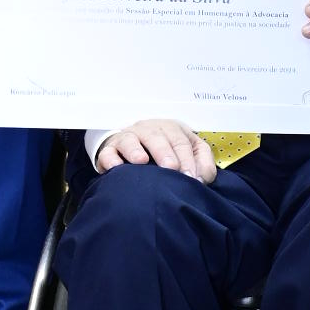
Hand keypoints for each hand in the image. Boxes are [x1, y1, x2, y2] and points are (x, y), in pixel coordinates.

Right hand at [97, 120, 216, 181]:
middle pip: (157, 137)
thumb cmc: (167, 153)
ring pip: (130, 140)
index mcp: (171, 130)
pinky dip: (111, 159)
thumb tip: (202, 179)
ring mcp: (128, 139)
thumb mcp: (190, 153)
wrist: (135, 148)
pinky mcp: (110, 150)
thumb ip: (202, 164)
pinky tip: (117, 167)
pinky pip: (108, 152)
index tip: (191, 177)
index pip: (181, 141)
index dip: (187, 159)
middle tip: (171, 169)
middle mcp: (148, 131)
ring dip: (136, 150)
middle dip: (165, 152)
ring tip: (142, 161)